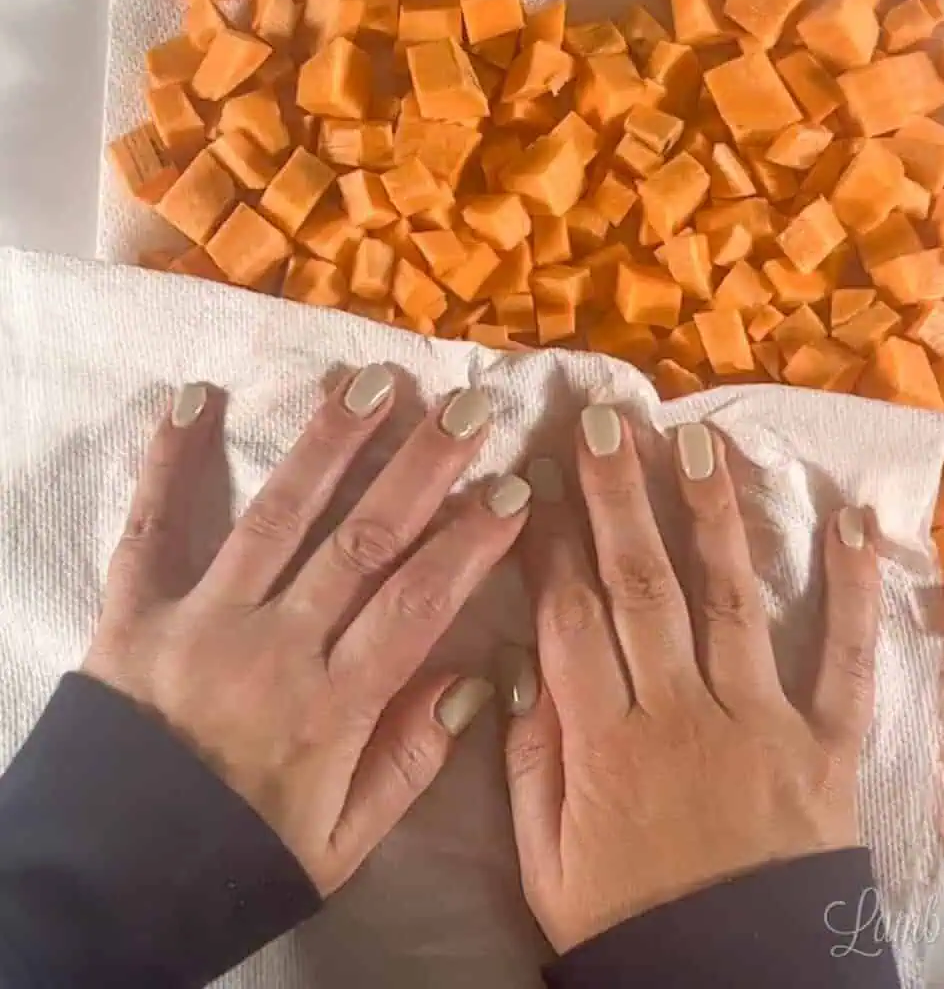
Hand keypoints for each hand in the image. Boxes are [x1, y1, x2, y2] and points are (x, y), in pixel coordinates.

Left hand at [82, 367, 528, 895]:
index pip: (419, 602)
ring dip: (330, 442)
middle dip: (422, 467)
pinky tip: (193, 396)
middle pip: (363, 540)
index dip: (472, 541)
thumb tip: (474, 676)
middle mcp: (273, 649)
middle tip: (467, 407)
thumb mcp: (341, 842)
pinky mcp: (133, 615)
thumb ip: (409, 760)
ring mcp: (199, 622)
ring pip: (278, 517)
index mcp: (332, 706)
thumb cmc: (241, 855)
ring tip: (373, 379)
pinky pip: (150, 528)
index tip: (513, 487)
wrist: (108, 885)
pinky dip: (169, 461)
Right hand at [503, 406, 880, 952]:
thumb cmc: (631, 922)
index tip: (545, 475)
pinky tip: (854, 523)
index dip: (554, 541)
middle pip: (642, 585)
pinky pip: (846, 659)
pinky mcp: (831, 745)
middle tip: (609, 420)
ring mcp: (763, 723)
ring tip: (698, 441)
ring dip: (713, 514)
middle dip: (620, 495)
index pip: (571, 618)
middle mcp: (683, 715)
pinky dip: (853, 590)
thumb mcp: (547, 864)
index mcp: (606, 744)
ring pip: (731, 600)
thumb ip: (529, 761)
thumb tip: (516, 665)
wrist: (738, 988)